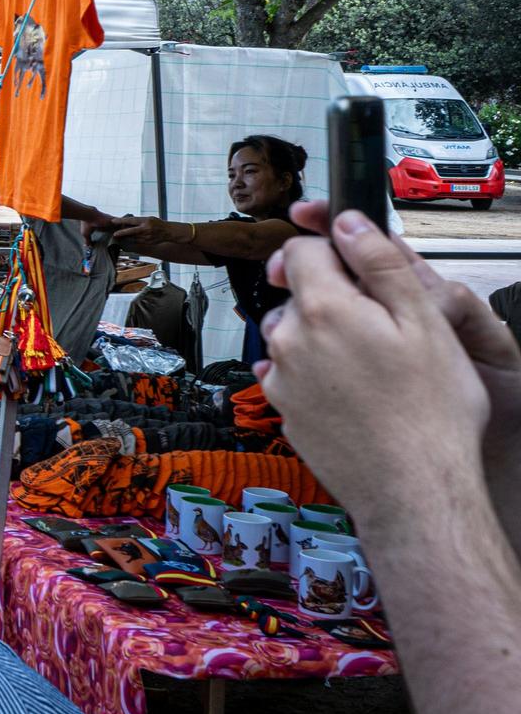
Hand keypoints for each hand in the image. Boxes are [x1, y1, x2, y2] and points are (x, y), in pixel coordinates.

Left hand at [112, 215, 178, 249]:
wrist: (168, 232)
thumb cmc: (158, 223)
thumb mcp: (149, 218)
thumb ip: (139, 221)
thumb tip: (127, 223)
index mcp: (146, 221)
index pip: (131, 220)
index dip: (121, 221)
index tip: (113, 221)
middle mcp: (146, 229)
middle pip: (131, 231)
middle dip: (122, 233)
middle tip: (114, 234)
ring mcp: (147, 237)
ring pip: (133, 238)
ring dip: (126, 237)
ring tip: (121, 235)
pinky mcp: (148, 242)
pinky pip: (137, 242)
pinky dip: (132, 240)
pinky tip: (129, 239)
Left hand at [257, 207, 487, 520]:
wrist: (414, 491)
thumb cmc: (432, 412)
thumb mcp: (425, 322)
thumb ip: (381, 264)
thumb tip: (349, 222)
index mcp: (322, 309)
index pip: (300, 251)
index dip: (330, 251)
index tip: (353, 264)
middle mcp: (288, 340)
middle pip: (296, 294)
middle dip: (328, 296)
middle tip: (376, 323)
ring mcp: (281, 379)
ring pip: (292, 336)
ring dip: (320, 337)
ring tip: (370, 364)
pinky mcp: (283, 411)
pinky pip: (291, 375)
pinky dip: (314, 374)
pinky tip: (353, 392)